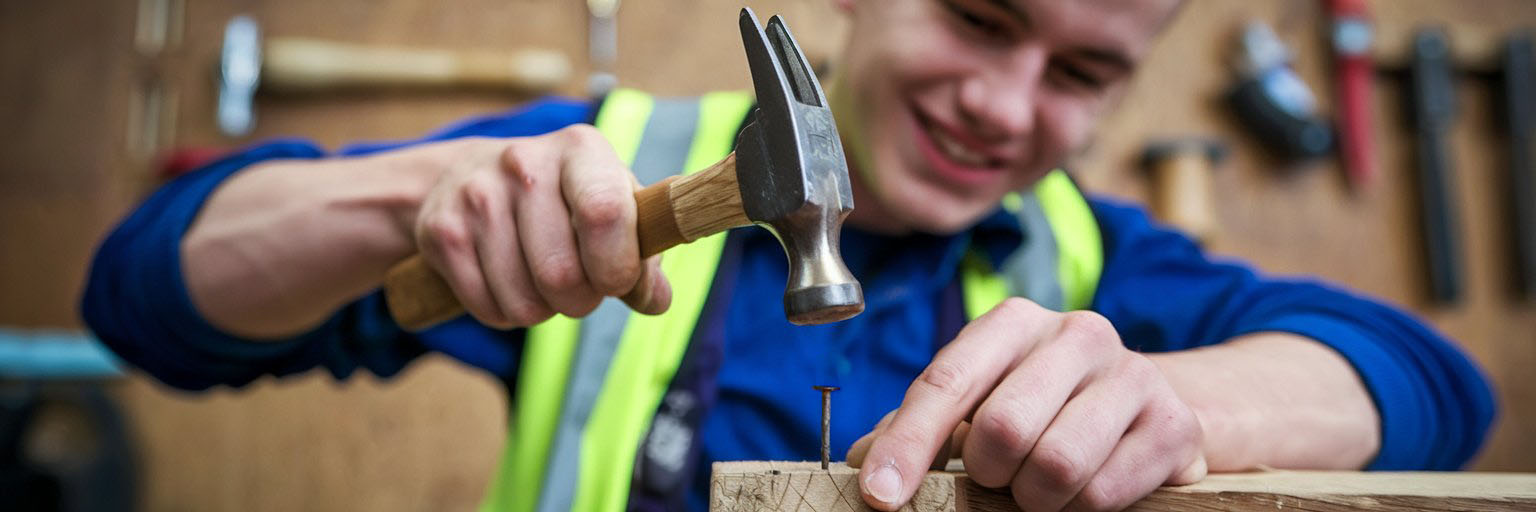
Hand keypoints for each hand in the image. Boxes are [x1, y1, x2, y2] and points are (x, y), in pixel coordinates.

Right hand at [410, 125, 670, 327]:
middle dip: (580, 300)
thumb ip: (644, 255)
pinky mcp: (441, 231)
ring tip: (541, 280)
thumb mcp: (612, 208)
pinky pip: (488, 308)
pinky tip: (508, 281)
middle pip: (561, 275)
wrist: (471, 176)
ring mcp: (476, 195)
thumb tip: (655, 300)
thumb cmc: (564, 199)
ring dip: (543, 310)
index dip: (617, 267)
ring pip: (524, 302)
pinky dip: (506, 313)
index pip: (605, 213)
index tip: (617, 281)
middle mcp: (524, 162)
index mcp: (580, 149)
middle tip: (578, 286)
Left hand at [847, 298, 1205, 511]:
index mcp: (1014, 323)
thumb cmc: (1042, 408)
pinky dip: (1079, 509)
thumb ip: (919, 430)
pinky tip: (1082, 492)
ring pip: (1056, 465)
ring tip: (1037, 488)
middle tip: (997, 480)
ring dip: (1034, 498)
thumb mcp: (980, 404)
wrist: (1147, 409)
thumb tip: (860, 468)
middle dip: (988, 475)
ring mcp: (1132, 374)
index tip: (881, 496)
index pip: (947, 382)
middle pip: (1004, 428)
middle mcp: (1077, 333)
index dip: (909, 444)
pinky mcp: (1172, 424)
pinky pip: (1104, 492)